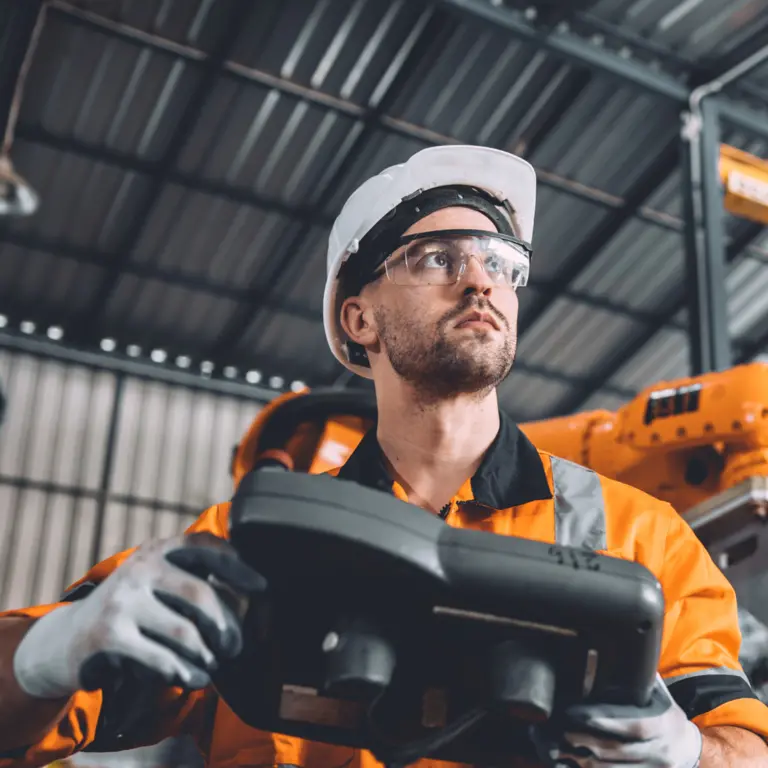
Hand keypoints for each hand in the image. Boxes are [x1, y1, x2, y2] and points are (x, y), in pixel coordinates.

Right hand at [13, 532, 264, 698]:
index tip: (264, 588)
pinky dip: (185, 674)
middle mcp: (141, 568)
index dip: (240, 567)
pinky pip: (162, 660)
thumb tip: (262, 599)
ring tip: (212, 667)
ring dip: (207, 658)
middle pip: (202, 597)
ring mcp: (123, 600)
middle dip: (228, 627)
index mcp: (161, 549)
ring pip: (186, 635)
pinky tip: (193, 679)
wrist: (70, 638)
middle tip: (235, 648)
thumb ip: (201, 581)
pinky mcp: (109, 637)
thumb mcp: (163, 582)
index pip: (208, 548)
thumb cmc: (137, 609)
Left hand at [531, 674, 701, 766]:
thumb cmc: (666, 715)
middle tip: (563, 733)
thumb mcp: (660, 696)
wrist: (690, 748)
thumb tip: (616, 651)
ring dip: (587, 762)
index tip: (580, 715)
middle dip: (588, 743)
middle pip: (619, 751)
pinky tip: (578, 765)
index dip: (605, 723)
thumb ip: (640, 680)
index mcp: (663, 725)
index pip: (633, 726)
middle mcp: (661, 750)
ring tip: (564, 750)